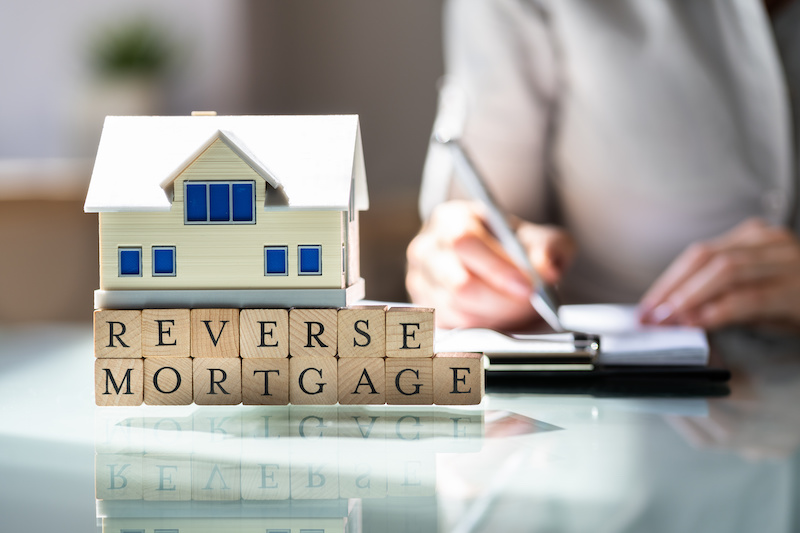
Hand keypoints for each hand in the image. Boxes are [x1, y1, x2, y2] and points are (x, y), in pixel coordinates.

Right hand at [406, 200, 574, 329]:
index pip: (464, 241)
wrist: (497, 261)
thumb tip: (547, 270)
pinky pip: (454, 327)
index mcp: (449, 219)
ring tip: (520, 308)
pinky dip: (484, 326)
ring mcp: (420, 282)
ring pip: (458, 310)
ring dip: (496, 315)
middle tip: (532, 303)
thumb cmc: (512, 245)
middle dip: (501, 299)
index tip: (528, 285)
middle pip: (459, 283)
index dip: (497, 267)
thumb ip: (549, 247)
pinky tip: (501, 316)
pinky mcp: (426, 309)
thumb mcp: (538, 237)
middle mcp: (427, 249)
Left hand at [639, 218, 799, 329]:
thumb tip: (675, 314)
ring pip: (724, 270)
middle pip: (706, 258)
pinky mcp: (798, 289)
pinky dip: (718, 310)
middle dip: (671, 289)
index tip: (645, 307)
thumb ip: (720, 297)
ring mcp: (787, 261)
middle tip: (649, 317)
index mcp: (756, 238)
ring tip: (668, 320)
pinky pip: (750, 296)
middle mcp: (771, 242)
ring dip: (689, 297)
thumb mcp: (759, 295)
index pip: (699, 254)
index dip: (667, 281)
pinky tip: (699, 322)